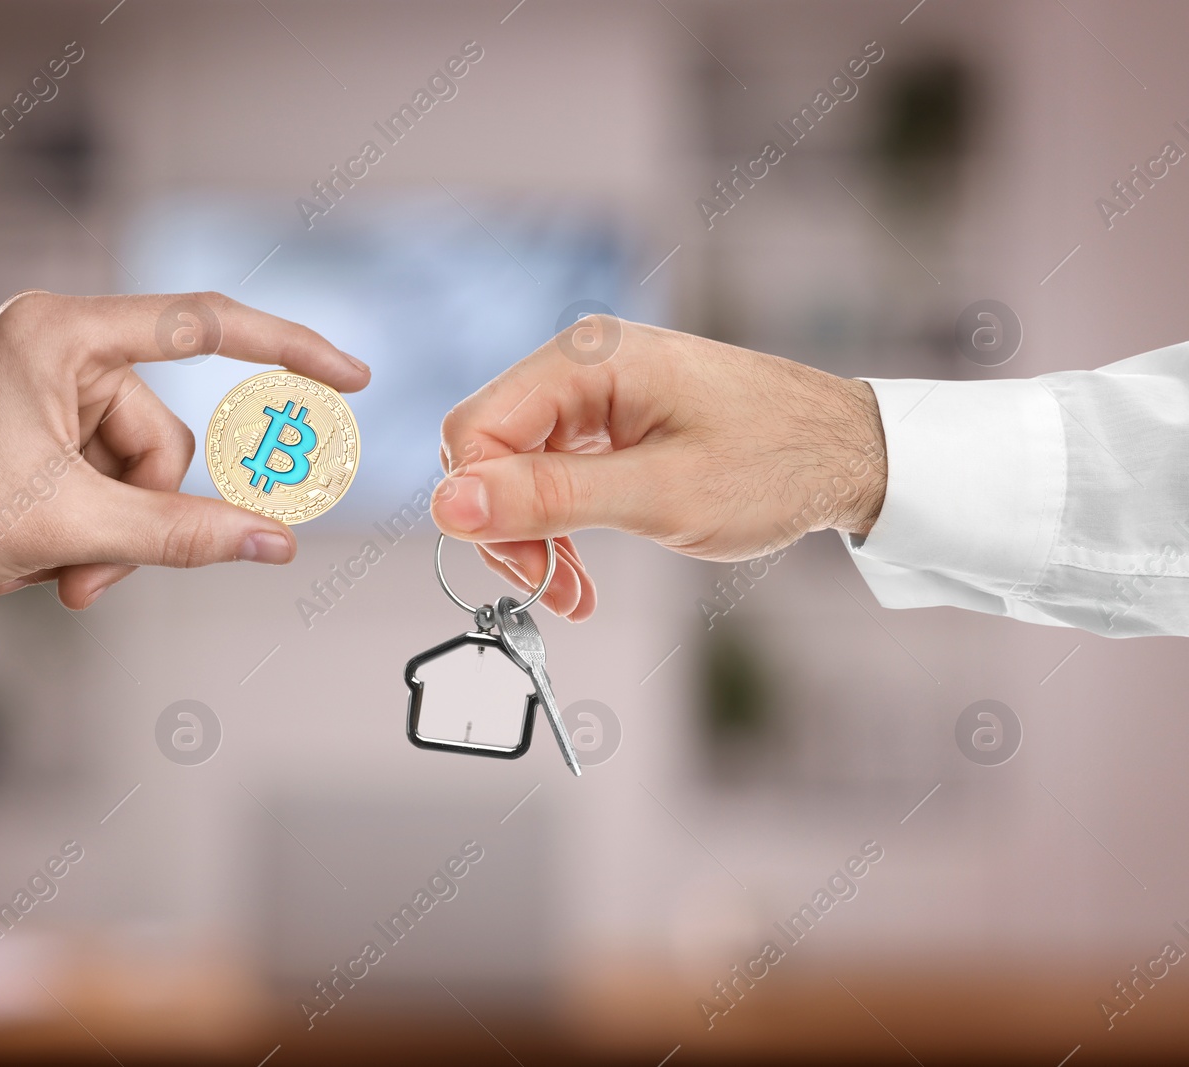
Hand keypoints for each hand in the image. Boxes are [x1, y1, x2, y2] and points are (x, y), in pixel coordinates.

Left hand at [0, 291, 369, 608]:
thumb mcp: (72, 525)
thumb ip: (188, 533)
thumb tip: (280, 543)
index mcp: (64, 333)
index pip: (206, 324)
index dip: (289, 348)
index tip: (350, 378)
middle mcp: (59, 346)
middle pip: (164, 439)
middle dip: (138, 517)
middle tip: (84, 572)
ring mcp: (44, 389)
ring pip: (135, 474)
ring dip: (107, 537)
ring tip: (48, 573)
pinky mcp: (32, 428)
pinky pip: (101, 483)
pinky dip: (81, 532)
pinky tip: (29, 560)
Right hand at [430, 318, 884, 620]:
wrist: (850, 453)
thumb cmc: (774, 464)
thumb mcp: (656, 496)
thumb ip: (549, 498)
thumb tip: (450, 505)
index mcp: (587, 359)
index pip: (476, 430)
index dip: (482, 509)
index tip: (525, 573)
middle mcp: (581, 362)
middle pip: (488, 450)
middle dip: (508, 530)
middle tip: (553, 591)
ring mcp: (594, 388)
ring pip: (514, 468)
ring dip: (532, 537)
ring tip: (571, 594)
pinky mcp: (609, 417)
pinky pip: (550, 471)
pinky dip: (558, 525)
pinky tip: (579, 571)